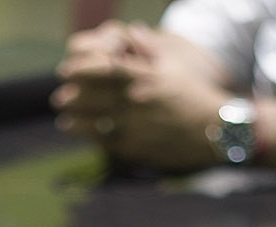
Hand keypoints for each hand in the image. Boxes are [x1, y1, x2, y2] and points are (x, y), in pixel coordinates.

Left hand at [56, 24, 230, 171]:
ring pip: (94, 120)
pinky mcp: (136, 147)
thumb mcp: (174, 65)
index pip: (104, 69)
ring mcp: (135, 125)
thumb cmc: (194, 95)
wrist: (216, 131)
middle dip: (72, 95)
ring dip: (74, 117)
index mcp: (145, 77)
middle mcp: (137, 100)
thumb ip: (148, 48)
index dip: (81, 69)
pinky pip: (104, 139)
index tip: (66, 69)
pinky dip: (86, 134)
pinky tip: (74, 129)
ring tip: (64, 116)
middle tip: (59, 95)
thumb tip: (132, 29)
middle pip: (94, 95)